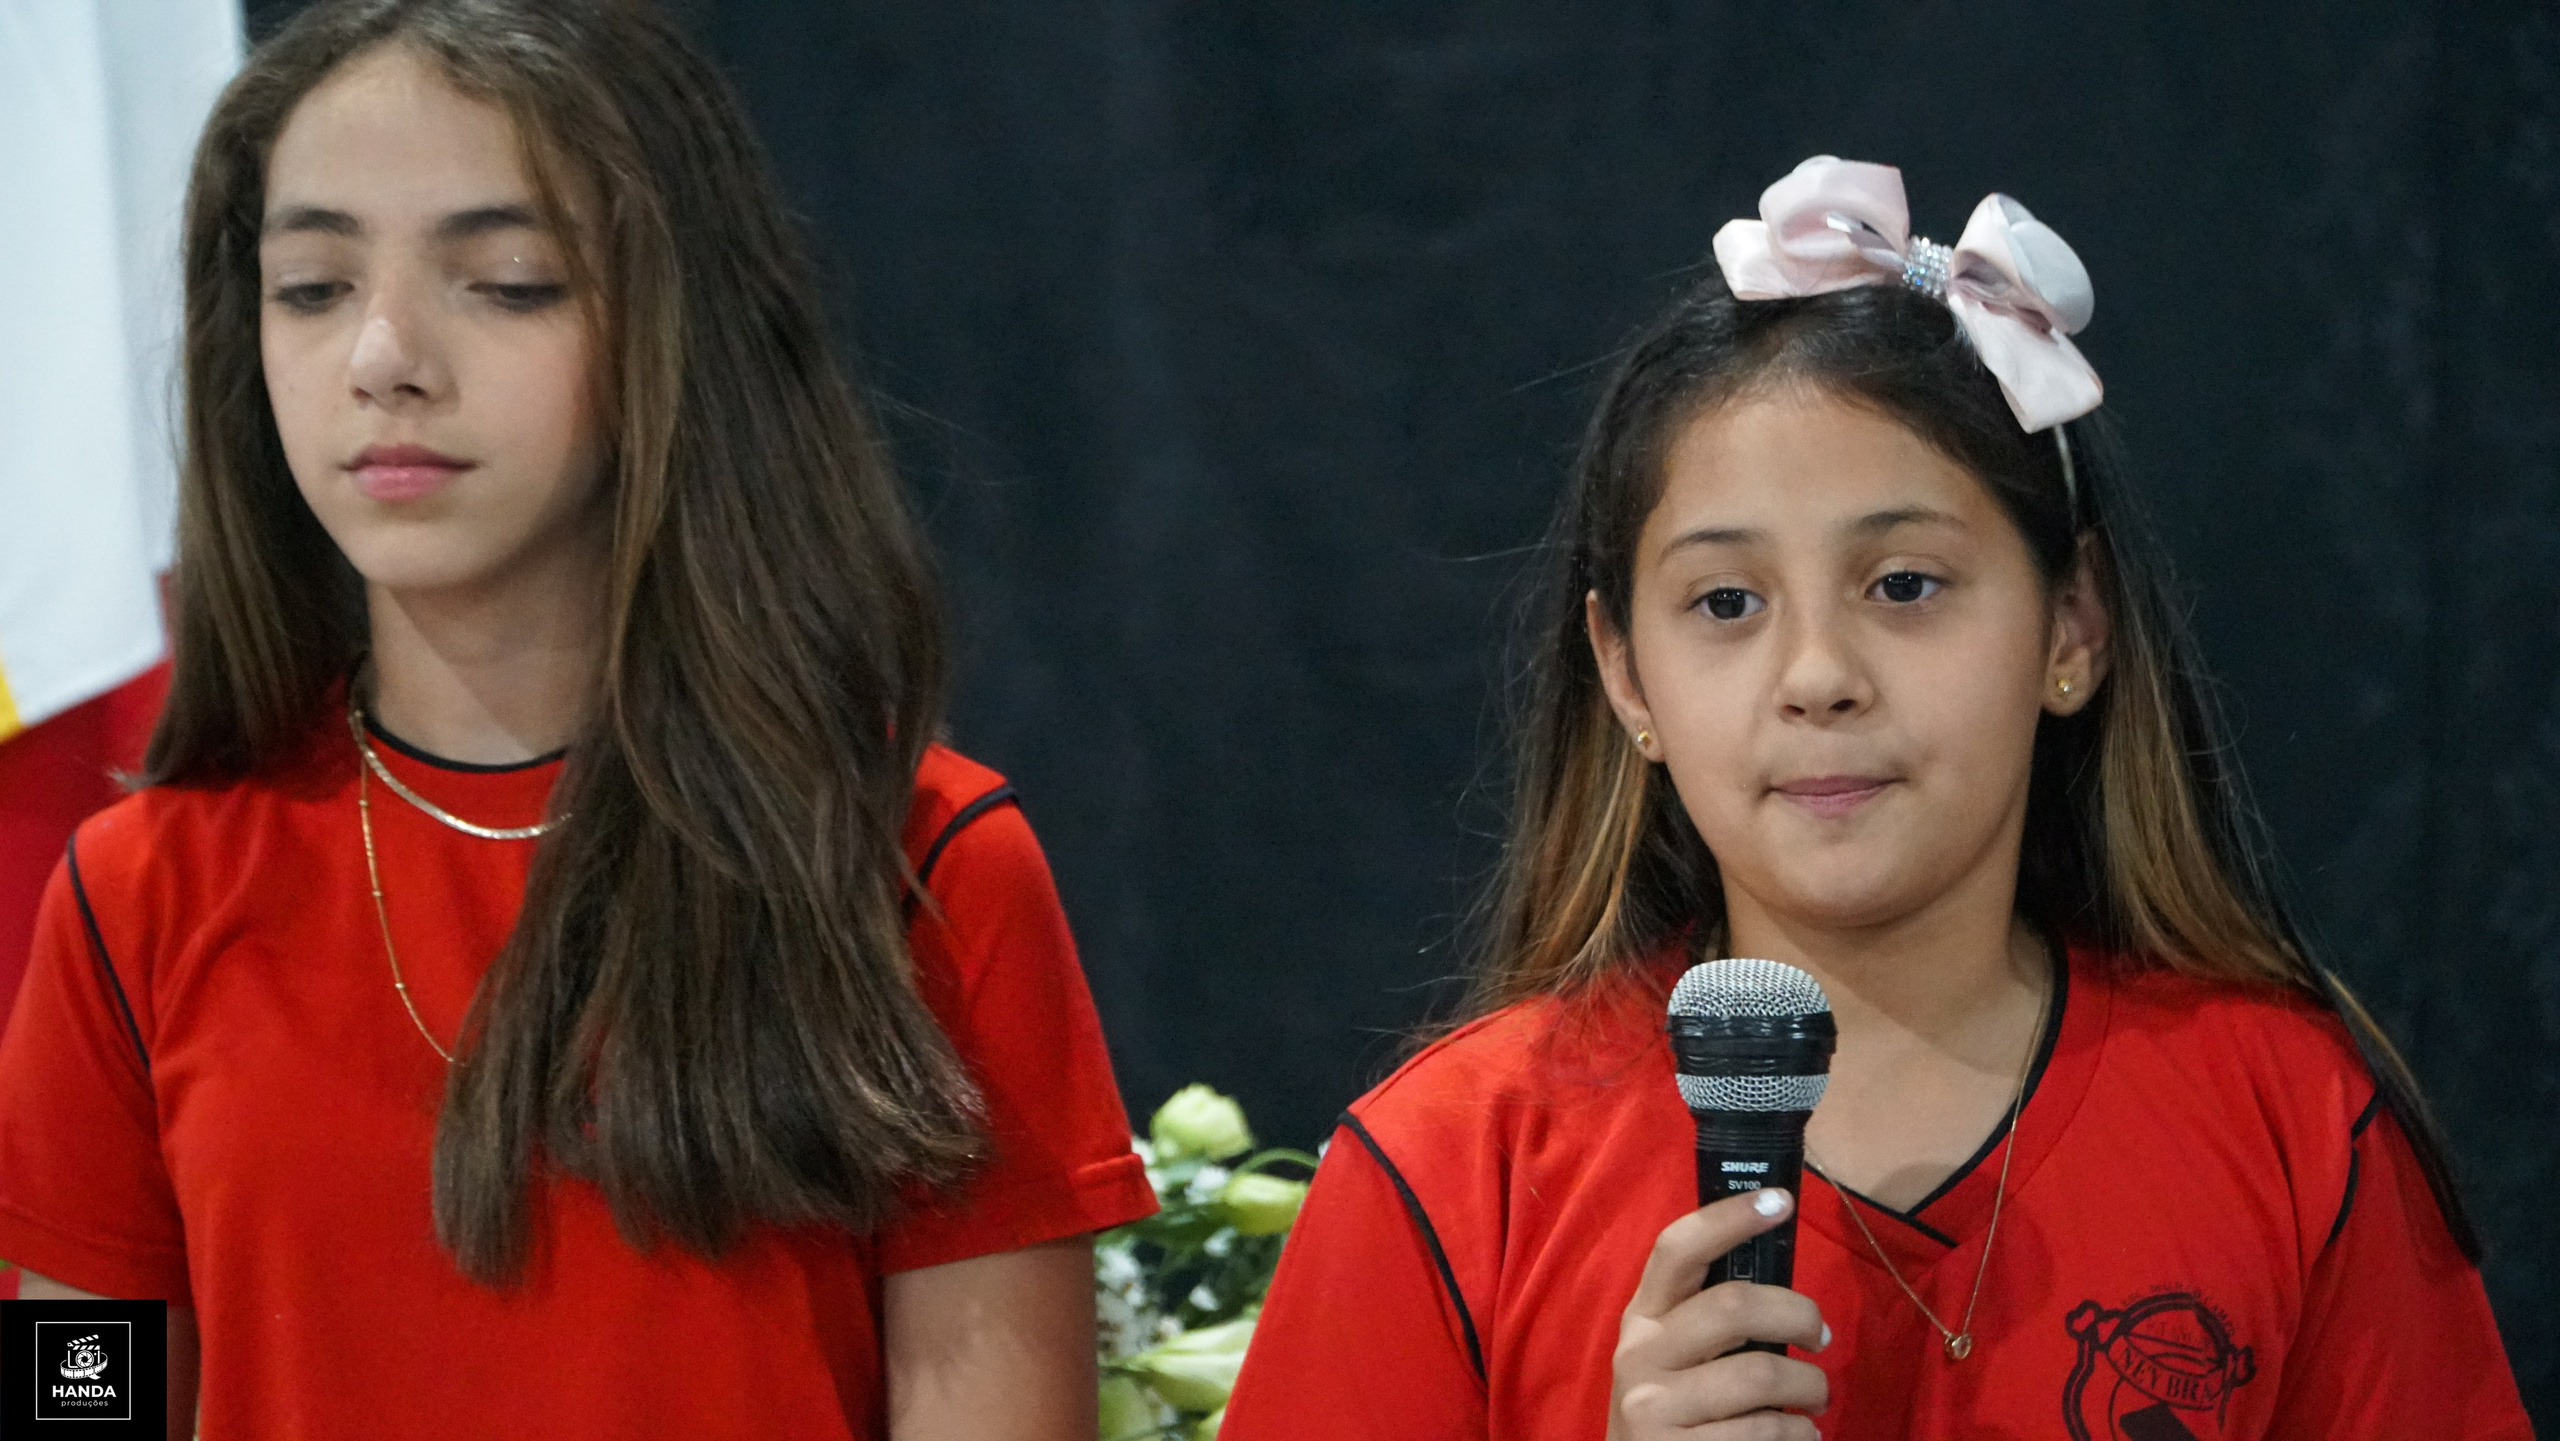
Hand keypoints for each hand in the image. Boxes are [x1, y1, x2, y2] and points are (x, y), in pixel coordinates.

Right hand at [1607, 1189, 1830, 1439]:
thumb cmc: (1673, 1410)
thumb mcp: (1673, 1356)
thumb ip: (1710, 1317)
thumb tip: (1780, 1276)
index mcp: (1641, 1318)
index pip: (1677, 1250)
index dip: (1729, 1219)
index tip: (1780, 1201)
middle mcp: (1639, 1355)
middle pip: (1734, 1306)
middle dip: (1798, 1314)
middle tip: (1821, 1337)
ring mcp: (1653, 1408)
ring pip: (1761, 1374)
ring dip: (1810, 1386)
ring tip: (1815, 1399)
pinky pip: (1767, 1432)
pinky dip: (1801, 1434)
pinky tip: (1799, 1435)